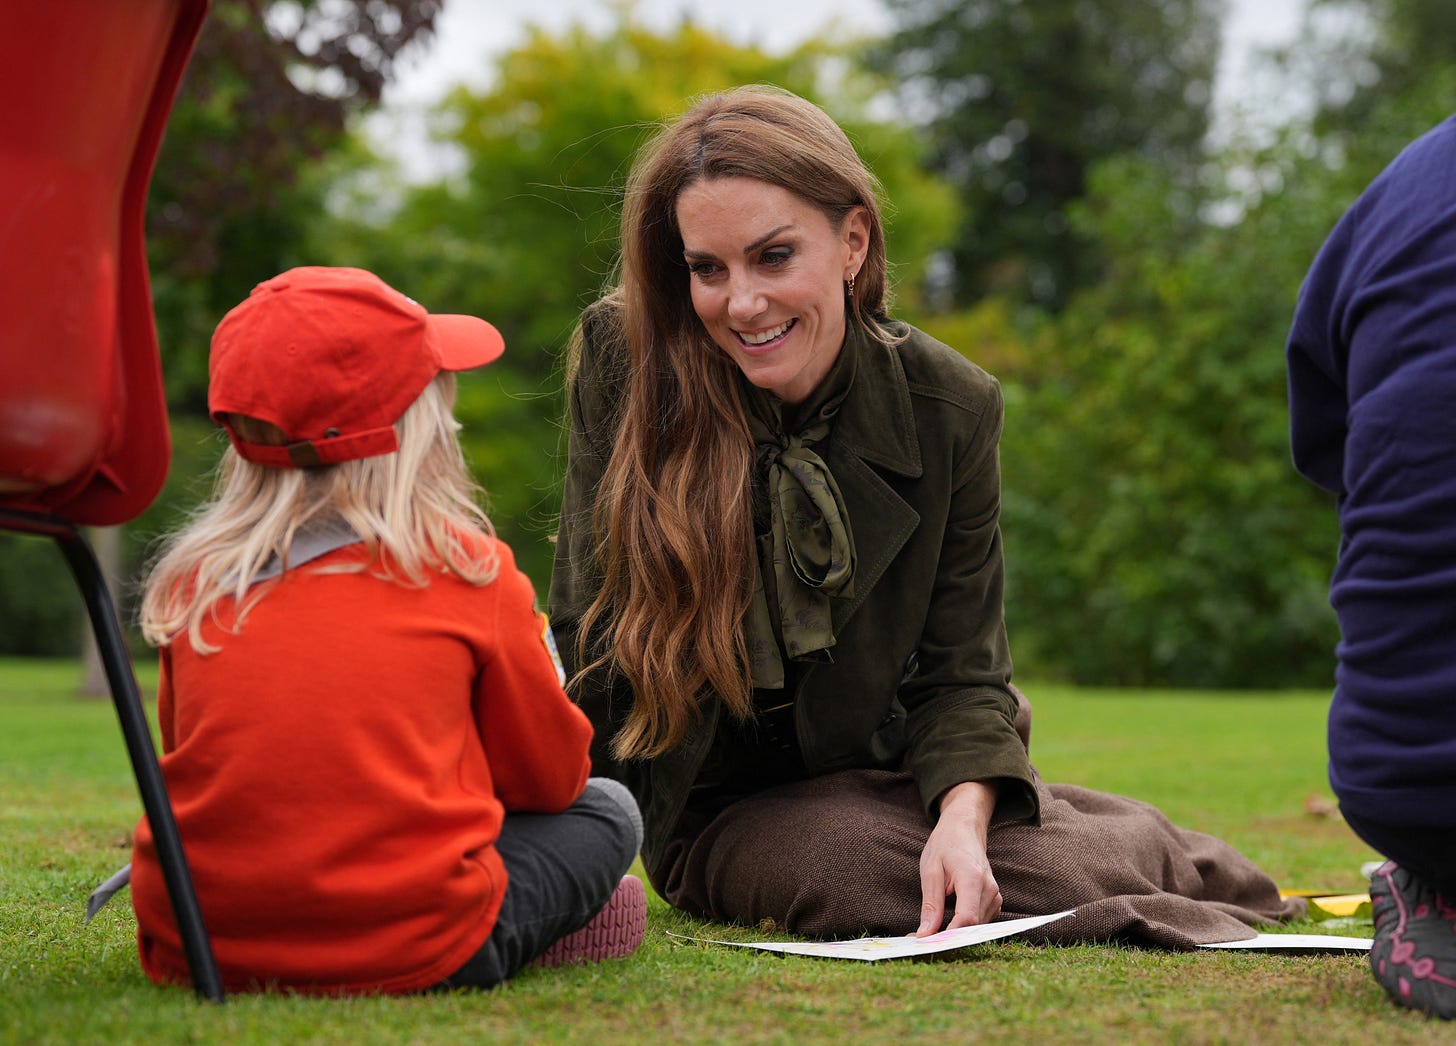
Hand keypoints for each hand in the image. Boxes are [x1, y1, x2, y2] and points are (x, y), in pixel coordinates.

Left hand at [915, 780, 1000, 936]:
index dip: (949, 936)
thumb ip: (931, 905)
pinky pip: (979, 922)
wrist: (965, 828)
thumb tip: (925, 934)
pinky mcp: (994, 900)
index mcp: (972, 878)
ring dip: (953, 933)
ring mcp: (994, 895)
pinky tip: (944, 923)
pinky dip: (961, 926)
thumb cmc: (945, 844)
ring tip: (926, 930)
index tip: (927, 944)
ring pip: (975, 927)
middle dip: (946, 937)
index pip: (967, 918)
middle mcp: (989, 889)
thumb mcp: (930, 871)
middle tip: (917, 939)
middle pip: (971, 927)